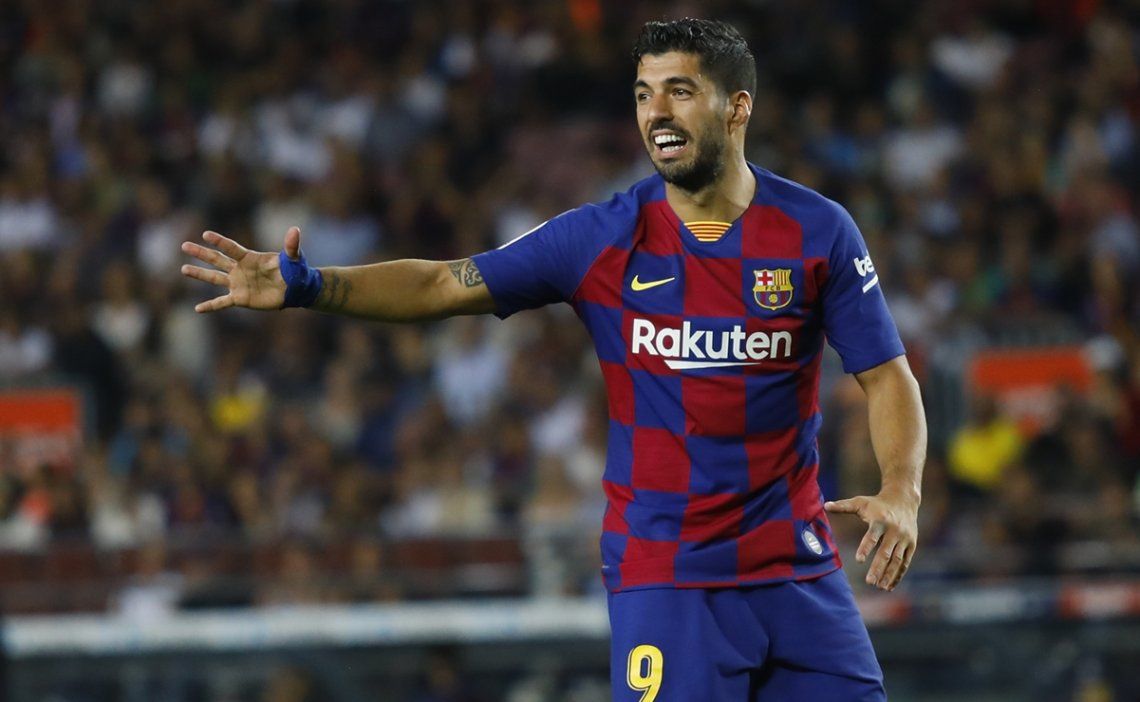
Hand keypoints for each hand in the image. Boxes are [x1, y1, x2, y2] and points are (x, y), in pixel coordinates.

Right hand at [181, 227, 300, 311]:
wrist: (295, 289)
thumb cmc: (294, 271)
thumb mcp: (293, 258)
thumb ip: (291, 246)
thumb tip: (295, 230)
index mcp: (250, 258)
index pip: (231, 248)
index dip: (220, 242)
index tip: (205, 234)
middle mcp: (240, 269)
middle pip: (217, 260)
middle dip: (201, 253)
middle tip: (184, 245)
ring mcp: (238, 283)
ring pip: (214, 278)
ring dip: (199, 274)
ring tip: (184, 269)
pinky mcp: (240, 298)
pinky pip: (222, 302)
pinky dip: (210, 306)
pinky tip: (197, 309)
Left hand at [824, 490, 917, 590]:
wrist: (903, 500)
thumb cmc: (876, 503)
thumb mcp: (860, 502)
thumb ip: (843, 506)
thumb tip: (825, 505)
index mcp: (880, 520)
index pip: (872, 536)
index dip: (866, 548)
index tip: (859, 560)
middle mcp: (894, 530)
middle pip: (886, 552)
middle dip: (878, 567)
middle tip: (869, 582)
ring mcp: (904, 538)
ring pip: (897, 559)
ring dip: (889, 574)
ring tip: (880, 587)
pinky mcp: (912, 544)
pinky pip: (905, 562)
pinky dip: (898, 575)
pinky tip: (889, 586)